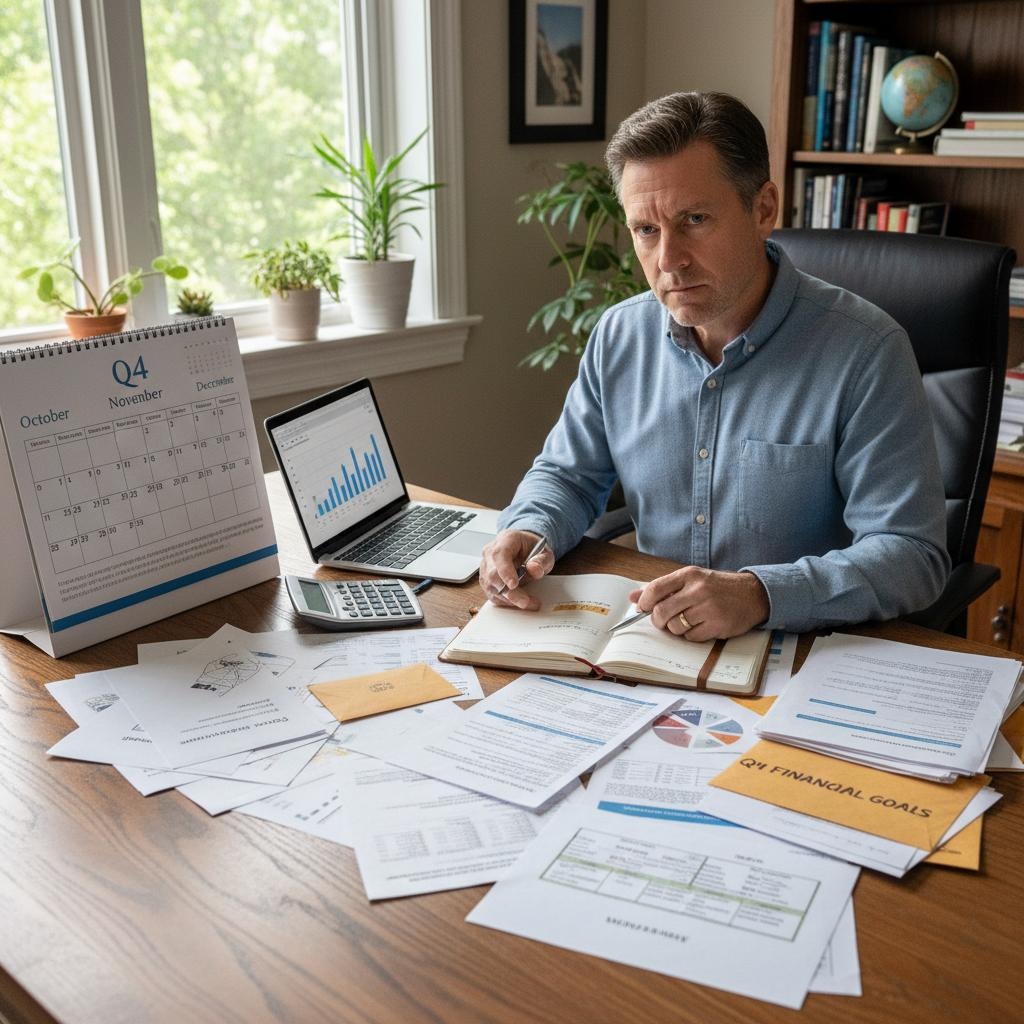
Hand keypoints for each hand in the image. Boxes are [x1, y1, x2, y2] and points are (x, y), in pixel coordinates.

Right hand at [479, 530, 554, 609]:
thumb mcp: (544, 552)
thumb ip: (541, 560)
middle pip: (493, 575)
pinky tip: (518, 601)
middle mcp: (491, 552)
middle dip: (510, 592)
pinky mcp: (486, 579)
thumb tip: (534, 569)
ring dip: (509, 599)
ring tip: (528, 602)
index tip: (514, 585)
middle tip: (526, 601)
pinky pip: (492, 594)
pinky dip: (505, 601)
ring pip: (491, 587)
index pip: (499, 555)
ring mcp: (486, 566)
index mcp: (505, 540)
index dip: (505, 571)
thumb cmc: (532, 548)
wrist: (524, 548)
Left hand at [628, 567, 768, 641]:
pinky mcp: (717, 625)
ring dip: (677, 628)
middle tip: (663, 620)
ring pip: (675, 627)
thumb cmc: (717, 587)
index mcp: (689, 575)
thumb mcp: (691, 580)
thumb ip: (662, 588)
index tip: (642, 608)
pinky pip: (691, 637)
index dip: (644, 602)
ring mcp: (708, 608)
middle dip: (658, 620)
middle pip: (661, 612)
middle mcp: (698, 590)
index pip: (656, 588)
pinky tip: (701, 626)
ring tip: (688, 621)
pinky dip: (692, 635)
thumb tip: (633, 597)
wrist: (753, 594)